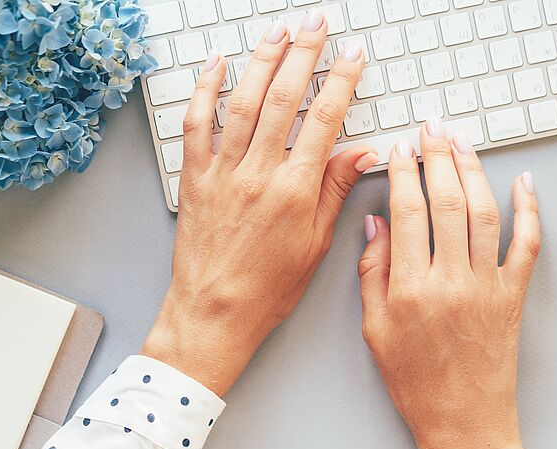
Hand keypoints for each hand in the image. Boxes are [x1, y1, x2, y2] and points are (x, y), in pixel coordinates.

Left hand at [142, 13, 376, 395]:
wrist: (215, 312)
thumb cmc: (267, 289)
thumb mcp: (315, 245)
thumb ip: (334, 192)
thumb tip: (360, 153)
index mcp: (293, 191)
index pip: (324, 121)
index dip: (341, 81)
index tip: (352, 55)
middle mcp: (257, 174)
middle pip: (283, 99)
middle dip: (304, 54)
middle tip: (316, 23)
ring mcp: (222, 172)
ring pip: (243, 101)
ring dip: (262, 60)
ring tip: (278, 31)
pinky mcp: (195, 178)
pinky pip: (197, 124)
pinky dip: (205, 90)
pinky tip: (217, 65)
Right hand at [358, 119, 540, 448]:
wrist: (464, 422)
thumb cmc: (416, 384)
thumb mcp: (375, 331)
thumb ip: (372, 274)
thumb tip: (376, 224)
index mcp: (411, 289)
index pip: (407, 212)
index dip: (405, 172)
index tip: (401, 148)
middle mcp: (452, 281)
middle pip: (447, 201)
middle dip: (439, 156)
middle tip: (433, 128)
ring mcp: (488, 286)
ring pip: (485, 213)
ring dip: (475, 171)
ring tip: (464, 143)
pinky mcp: (514, 296)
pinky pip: (527, 244)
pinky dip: (529, 210)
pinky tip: (525, 183)